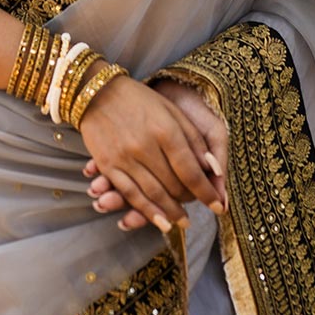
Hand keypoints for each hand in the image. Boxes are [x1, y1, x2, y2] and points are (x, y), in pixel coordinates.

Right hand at [78, 74, 227, 233]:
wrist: (96, 92)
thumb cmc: (139, 99)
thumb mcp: (171, 111)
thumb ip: (193, 139)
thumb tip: (213, 168)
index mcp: (165, 130)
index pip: (191, 170)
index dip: (206, 192)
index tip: (217, 205)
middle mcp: (145, 146)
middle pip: (173, 185)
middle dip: (189, 200)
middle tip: (198, 207)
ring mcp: (125, 158)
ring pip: (153, 194)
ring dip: (172, 212)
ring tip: (183, 222)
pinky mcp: (108, 165)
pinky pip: (130, 194)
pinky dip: (147, 211)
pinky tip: (161, 222)